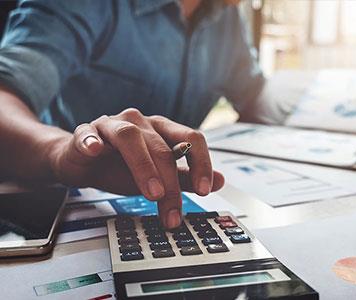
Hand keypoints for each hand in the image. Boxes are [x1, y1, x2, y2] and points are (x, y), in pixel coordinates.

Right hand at [49, 108, 223, 228]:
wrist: (84, 163)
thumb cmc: (122, 167)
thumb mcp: (158, 176)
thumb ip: (186, 178)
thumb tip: (221, 181)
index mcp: (161, 129)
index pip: (191, 138)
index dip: (201, 163)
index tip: (205, 190)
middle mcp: (140, 123)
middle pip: (161, 147)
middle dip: (170, 183)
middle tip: (172, 211)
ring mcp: (111, 125)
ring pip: (130, 137)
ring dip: (143, 165)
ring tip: (152, 193)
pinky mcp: (85, 133)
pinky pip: (88, 134)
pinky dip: (92, 141)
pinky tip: (95, 150)